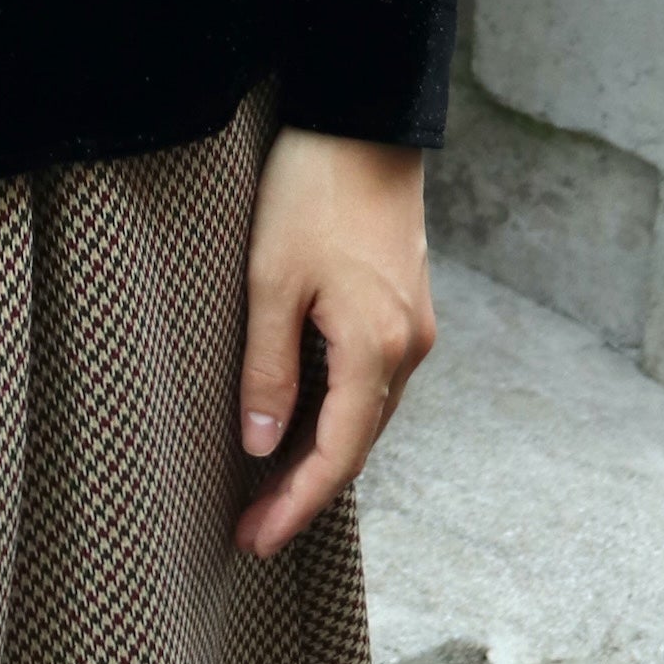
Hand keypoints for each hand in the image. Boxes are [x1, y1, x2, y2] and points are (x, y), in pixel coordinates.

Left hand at [235, 127, 432, 556]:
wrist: (363, 121)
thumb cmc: (310, 192)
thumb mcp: (270, 279)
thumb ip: (267, 367)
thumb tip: (262, 445)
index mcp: (377, 348)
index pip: (336, 456)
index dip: (295, 505)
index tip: (255, 542)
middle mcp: (408, 349)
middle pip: (356, 444)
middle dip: (304, 490)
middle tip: (250, 526)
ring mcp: (413, 328)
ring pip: (365, 415)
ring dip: (320, 453)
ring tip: (266, 486)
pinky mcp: (405, 308)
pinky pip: (370, 382)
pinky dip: (335, 413)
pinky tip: (300, 420)